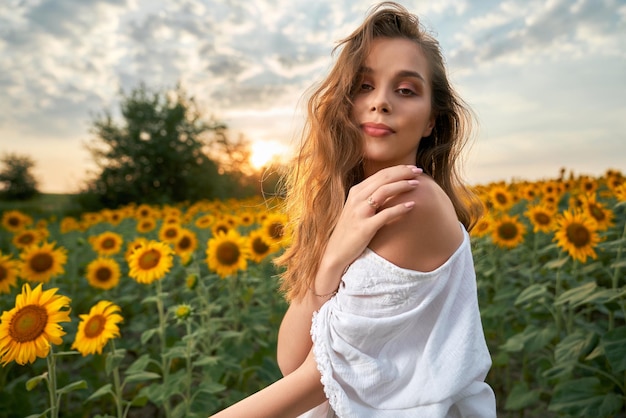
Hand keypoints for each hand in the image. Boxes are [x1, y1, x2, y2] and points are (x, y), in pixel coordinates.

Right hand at [313, 165, 421, 293]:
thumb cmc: (351, 230)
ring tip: (416, 184)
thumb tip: (392, 188)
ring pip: (384, 192)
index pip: (380, 174)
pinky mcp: (365, 227)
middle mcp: (356, 199)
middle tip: (419, 171)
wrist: (336, 252)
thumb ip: (370, 197)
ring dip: (402, 186)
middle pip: (383, 179)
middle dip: (403, 173)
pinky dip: (399, 208)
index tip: (413, 168)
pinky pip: (385, 214)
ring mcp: (360, 212)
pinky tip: (411, 206)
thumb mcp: (357, 209)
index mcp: (355, 191)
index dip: (398, 169)